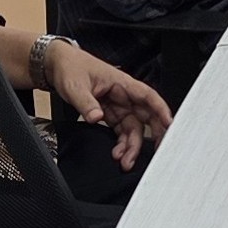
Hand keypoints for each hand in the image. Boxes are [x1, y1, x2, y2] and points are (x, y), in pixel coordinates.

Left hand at [44, 44, 173, 169]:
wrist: (58, 66)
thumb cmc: (71, 68)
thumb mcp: (76, 86)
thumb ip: (87, 104)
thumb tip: (97, 118)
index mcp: (121, 83)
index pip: (147, 96)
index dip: (161, 110)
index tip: (169, 124)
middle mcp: (123, 95)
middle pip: (145, 116)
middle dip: (154, 135)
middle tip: (157, 151)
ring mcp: (118, 105)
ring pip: (133, 128)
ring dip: (132, 145)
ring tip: (126, 161)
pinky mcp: (110, 113)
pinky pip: (121, 130)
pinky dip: (121, 143)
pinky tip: (118, 153)